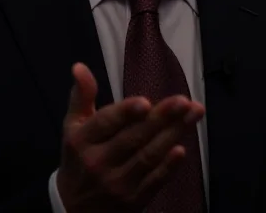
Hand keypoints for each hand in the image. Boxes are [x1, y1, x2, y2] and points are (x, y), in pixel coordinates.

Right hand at [56, 63, 203, 211]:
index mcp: (82, 140)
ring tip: (192, 114)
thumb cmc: (78, 158)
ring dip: (172, 134)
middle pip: (133, 137)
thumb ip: (81, 95)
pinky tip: (181, 150)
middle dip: (161, 118)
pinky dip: (168, 167)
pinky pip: (154, 181)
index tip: (146, 101)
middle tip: (183, 101)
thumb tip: (79, 67)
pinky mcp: (134, 199)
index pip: (105, 123)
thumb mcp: (73, 126)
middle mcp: (98, 162)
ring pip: (148, 156)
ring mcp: (117, 183)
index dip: (125, 112)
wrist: (74, 209)